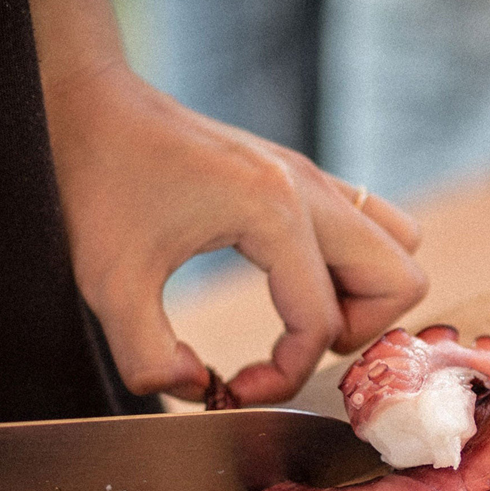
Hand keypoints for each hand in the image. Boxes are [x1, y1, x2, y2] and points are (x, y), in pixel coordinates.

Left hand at [44, 60, 426, 403]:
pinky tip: (296, 283)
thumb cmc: (95, 181)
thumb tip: (198, 389)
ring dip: (367, 297)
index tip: (233, 390)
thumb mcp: (107, 283)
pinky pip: (372, 225)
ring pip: (401, 248)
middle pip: (399, 281)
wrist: (88, 100)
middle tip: (295, 347)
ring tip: (306, 316)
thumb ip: (148, 356)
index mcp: (274, 213)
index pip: (321, 323)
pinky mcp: (305, 176)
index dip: (285, 377)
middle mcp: (310, 190)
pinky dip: (353, 266)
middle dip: (355, 333)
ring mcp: (314, 178)